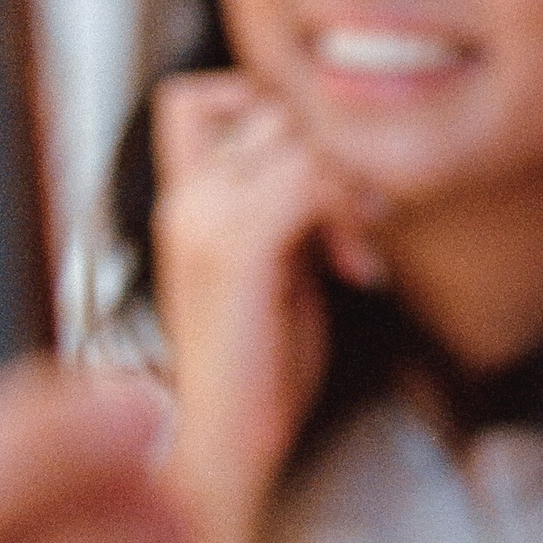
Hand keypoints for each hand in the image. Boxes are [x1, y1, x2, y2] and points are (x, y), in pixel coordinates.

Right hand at [149, 73, 388, 502]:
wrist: (222, 446)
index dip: (260, 108)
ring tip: (357, 250)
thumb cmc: (257, 369)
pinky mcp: (235, 251)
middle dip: (331, 156)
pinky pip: (307, 182)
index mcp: (182, 202)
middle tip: (360, 223)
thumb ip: (285, 209)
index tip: (312, 174)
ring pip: (296, 140)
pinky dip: (348, 217)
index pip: (193, 97)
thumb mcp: (274, 265)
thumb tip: (336, 165)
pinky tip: (358, 271)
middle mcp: (184, 202)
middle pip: (269, 108)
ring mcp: (203, 222)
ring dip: (348, 188)